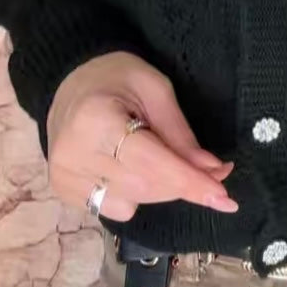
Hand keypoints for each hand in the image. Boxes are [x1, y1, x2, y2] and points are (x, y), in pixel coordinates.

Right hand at [46, 52, 238, 220]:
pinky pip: (115, 209)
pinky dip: (136, 195)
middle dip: (183, 183)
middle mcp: (73, 155)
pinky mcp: (63, 190)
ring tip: (160, 157)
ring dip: (161, 190)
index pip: (151, 164)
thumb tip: (211, 170)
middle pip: (145, 187)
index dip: (189, 182)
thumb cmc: (116, 77)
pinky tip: (132, 168)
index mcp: (96, 121)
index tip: (224, 198)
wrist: (69, 82)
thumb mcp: (155, 89)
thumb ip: (180, 133)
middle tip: (213, 173)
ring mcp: (64, 177)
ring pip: (133, 203)